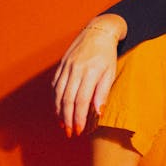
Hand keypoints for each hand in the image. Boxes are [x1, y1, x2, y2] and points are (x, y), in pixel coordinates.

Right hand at [52, 15, 125, 136]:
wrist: (98, 33)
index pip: (81, 99)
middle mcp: (75, 69)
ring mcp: (66, 66)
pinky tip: (58, 109)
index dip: (78, 117)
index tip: (79, 130)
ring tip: (63, 125)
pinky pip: (54, 85)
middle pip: (67, 99)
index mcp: (90, 72)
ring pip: (58, 93)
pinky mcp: (61, 65)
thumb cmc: (107, 55)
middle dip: (67, 118)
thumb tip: (98, 112)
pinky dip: (55, 99)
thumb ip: (103, 92)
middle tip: (70, 132)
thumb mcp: (110, 73)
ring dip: (59, 111)